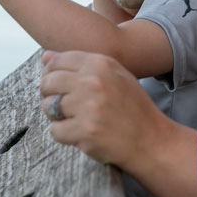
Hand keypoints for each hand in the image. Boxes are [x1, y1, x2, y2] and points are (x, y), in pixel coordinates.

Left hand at [40, 50, 196, 196]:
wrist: (151, 140)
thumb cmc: (131, 107)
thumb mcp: (113, 76)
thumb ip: (79, 64)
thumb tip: (44, 56)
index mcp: (100, 63)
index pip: (56, 62)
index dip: (51, 76)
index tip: (60, 88)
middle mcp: (93, 81)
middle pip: (48, 83)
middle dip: (50, 96)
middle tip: (65, 107)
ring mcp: (89, 106)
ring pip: (48, 107)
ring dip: (58, 117)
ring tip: (78, 121)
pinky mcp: (86, 131)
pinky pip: (55, 131)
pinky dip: (65, 135)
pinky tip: (82, 135)